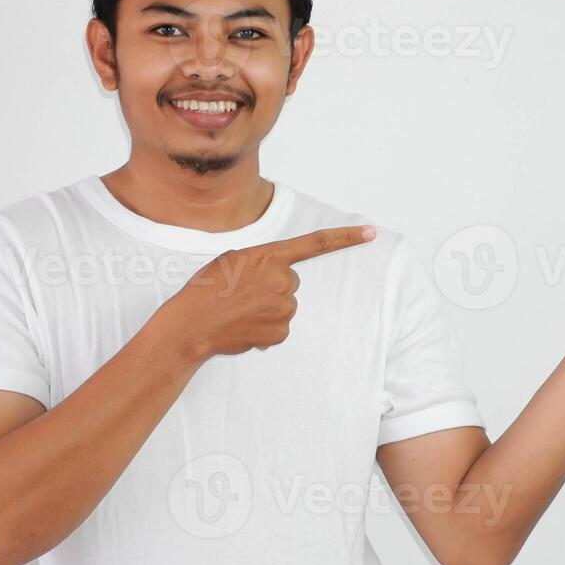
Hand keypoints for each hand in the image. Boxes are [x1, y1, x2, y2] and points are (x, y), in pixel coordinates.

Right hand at [165, 225, 375, 358]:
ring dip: (268, 308)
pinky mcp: (281, 332)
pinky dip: (265, 329)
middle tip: (244, 293)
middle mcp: (282, 280)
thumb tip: (276, 282)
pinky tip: (245, 326)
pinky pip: (280, 328)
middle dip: (273, 287)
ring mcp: (284, 307)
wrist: (193, 324)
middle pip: (291, 282)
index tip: (371, 233)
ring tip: (240, 310)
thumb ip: (261, 263)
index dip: (345, 238)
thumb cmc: (207, 289)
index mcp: (269, 256)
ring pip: (285, 305)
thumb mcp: (233, 260)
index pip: (315, 244)